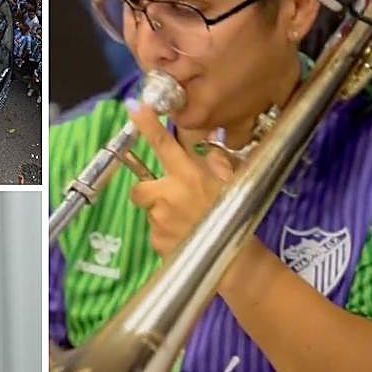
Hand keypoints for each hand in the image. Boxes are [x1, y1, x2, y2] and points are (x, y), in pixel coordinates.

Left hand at [128, 104, 234, 258]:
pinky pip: (156, 234)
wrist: (235, 262)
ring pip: (150, 212)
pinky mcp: (156, 241)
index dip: (148, 126)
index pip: (164, 145)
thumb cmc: (236, 219)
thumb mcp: (232, 185)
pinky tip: (186, 240)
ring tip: (187, 225)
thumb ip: (216, 165)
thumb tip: (205, 153)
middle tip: (168, 200)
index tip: (135, 109)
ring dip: (163, 215)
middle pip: (139, 187)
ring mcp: (159, 220)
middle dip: (148, 192)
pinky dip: (166, 236)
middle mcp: (168, 195)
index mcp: (188, 177)